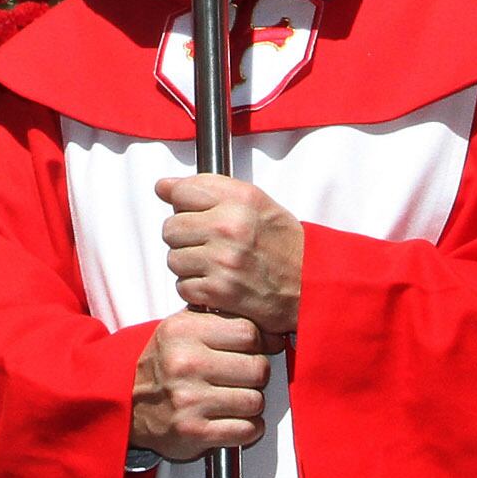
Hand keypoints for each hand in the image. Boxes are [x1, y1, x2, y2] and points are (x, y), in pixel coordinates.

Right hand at [129, 311, 271, 463]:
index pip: (248, 332)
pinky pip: (247, 430)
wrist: (129, 405)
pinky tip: (232, 419)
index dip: (258, 344)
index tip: (252, 351)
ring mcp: (189, 399)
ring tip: (233, 399)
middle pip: (257, 368)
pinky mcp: (195, 431)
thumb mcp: (180, 329)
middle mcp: (184, 363)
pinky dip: (247, 428)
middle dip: (256, 375)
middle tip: (241, 378)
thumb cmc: (162, 366)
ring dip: (251, 404)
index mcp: (182, 332)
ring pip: (256, 401)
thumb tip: (270, 332)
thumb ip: (219, 321)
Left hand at [156, 174, 303, 337]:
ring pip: (173, 259)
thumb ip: (210, 189)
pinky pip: (183, 286)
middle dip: (184, 237)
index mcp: (241, 199)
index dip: (184, 204)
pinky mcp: (219, 292)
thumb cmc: (284, 244)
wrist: (312, 288)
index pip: (181, 191)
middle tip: (208, 244)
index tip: (193, 212)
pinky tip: (217, 284)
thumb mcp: (257, 202)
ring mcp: (223, 261)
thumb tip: (163, 186)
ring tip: (215, 265)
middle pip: (171, 227)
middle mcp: (230, 227)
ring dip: (189, 265)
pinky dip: (196, 289)